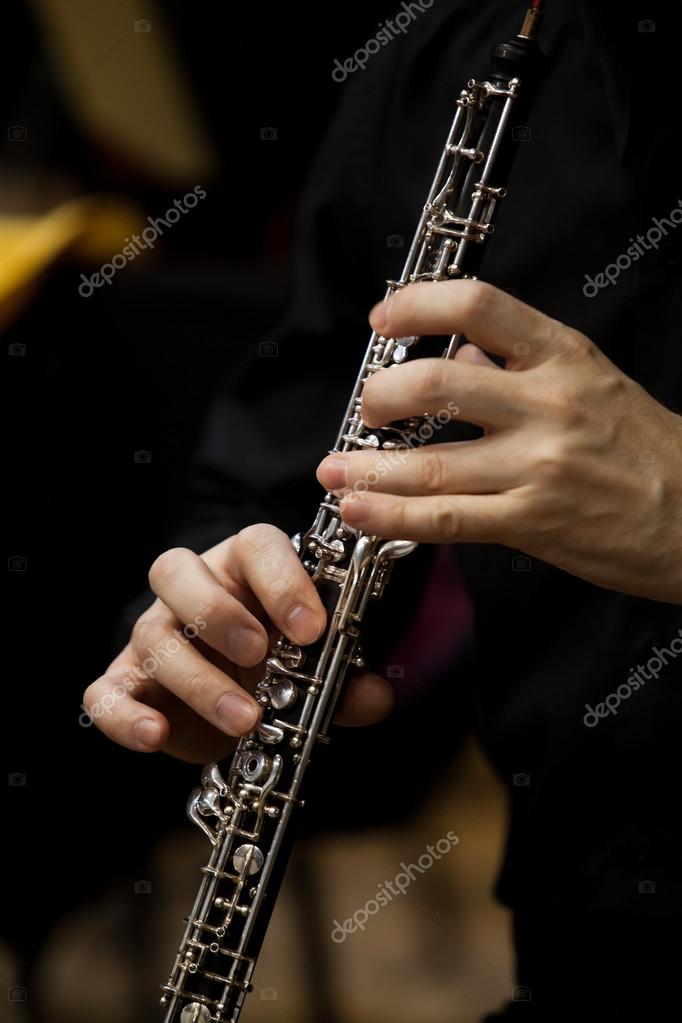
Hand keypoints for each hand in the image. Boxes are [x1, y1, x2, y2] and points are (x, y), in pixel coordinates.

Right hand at [83, 525, 392, 761]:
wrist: (231, 700)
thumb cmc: (277, 665)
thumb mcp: (318, 671)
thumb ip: (346, 681)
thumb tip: (375, 697)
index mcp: (244, 568)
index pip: (256, 545)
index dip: (283, 581)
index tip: (312, 629)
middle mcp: (191, 590)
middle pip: (177, 570)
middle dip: (218, 612)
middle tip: (260, 655)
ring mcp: (152, 632)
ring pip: (152, 634)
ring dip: (198, 679)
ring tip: (244, 719)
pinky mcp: (126, 681)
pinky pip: (105, 691)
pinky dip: (124, 714)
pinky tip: (155, 737)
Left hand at [317, 281, 681, 602]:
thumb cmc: (643, 447)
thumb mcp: (591, 380)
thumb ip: (519, 365)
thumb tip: (460, 356)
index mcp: (562, 355)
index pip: (477, 305)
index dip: (417, 304)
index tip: (383, 318)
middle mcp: (547, 403)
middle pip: (435, 384)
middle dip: (379, 396)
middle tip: (366, 410)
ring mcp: (538, 465)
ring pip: (430, 462)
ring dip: (367, 465)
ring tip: (333, 469)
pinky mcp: (531, 520)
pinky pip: (446, 518)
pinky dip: (392, 514)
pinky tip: (359, 508)